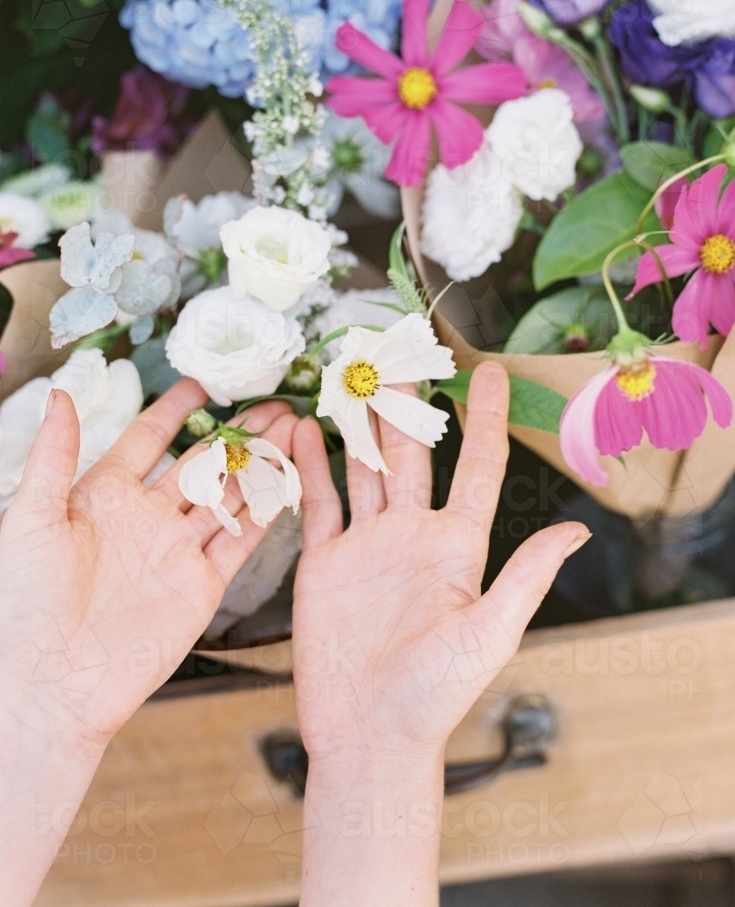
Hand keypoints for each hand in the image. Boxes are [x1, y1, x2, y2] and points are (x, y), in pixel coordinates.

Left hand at [0, 379, 295, 903]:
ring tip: (290, 432)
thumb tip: (60, 395)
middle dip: (237, 434)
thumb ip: (54, 456)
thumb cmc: (25, 602)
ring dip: (259, 465)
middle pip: (201, 464)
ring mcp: (177, 551)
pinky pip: (239, 541)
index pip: (148, 440)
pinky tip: (285, 485)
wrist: (53, 683)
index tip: (203, 383)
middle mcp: (146, 518)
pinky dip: (264, 514)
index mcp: (103, 496)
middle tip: (272, 405)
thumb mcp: (30, 518)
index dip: (174, 411)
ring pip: (228, 496)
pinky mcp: (202, 586)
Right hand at [292, 362, 588, 906]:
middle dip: (408, 406)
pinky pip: (318, 504)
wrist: (368, 736)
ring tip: (351, 378)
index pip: (476, 467)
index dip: (484, 418)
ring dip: (357, 425)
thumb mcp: (489, 632)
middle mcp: (412, 536)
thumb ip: (525, 576)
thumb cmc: (435, 694)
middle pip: (412, 455)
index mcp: (456, 547)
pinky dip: (311, 467)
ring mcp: (366, 547)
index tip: (489, 372)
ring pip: (362, 469)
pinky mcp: (325, 564)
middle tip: (401, 354)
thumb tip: (578, 528)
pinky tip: (305, 433)